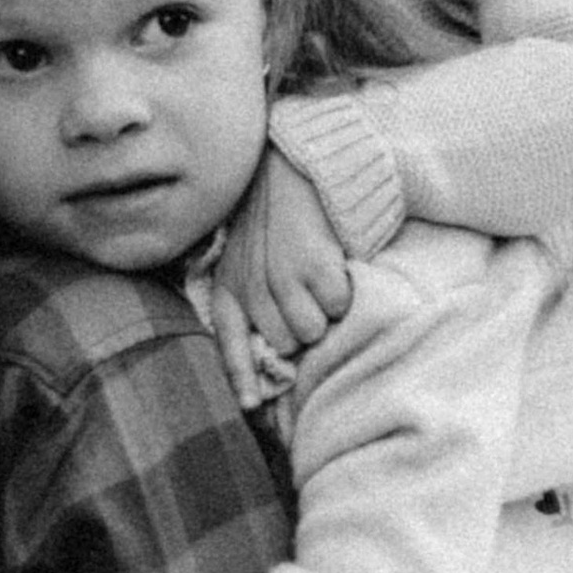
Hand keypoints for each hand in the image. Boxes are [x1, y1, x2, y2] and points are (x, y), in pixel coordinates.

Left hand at [210, 148, 350, 405]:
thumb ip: (251, 299)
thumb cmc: (275, 218)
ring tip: (319, 282)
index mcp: (230, 284)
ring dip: (322, 314)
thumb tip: (272, 353)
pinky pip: (337, 307)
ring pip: (310, 332)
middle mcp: (251, 286)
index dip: (241, 379)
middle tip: (305, 299)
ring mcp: (283, 279)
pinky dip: (342, 293)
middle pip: (281, 345)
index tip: (252, 408)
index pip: (230, 343)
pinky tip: (334, 266)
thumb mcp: (246, 256)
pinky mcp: (316, 268)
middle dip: (298, 332)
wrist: (297, 164)